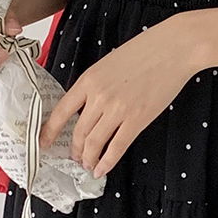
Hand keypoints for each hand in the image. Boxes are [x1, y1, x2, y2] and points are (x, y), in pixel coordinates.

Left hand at [38, 16, 199, 178]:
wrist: (174, 48)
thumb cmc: (146, 50)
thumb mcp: (109, 63)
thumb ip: (96, 85)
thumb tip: (89, 107)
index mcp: (89, 79)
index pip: (61, 111)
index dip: (49, 131)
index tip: (43, 143)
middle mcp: (99, 97)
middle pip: (78, 132)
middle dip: (75, 150)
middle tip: (75, 158)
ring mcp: (117, 110)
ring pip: (94, 143)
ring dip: (89, 158)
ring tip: (89, 165)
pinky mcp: (137, 120)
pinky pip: (116, 147)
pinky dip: (107, 162)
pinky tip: (102, 169)